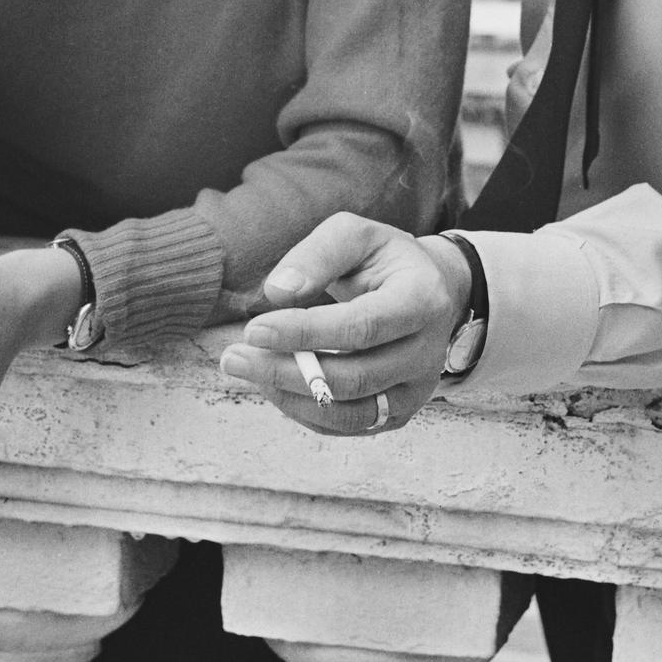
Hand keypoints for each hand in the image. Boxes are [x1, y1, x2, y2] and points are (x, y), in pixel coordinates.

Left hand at [217, 214, 468, 436]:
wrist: (429, 291)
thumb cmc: (381, 259)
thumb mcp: (354, 235)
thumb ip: (318, 255)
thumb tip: (277, 292)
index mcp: (422, 300)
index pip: (362, 327)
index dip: (306, 332)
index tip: (254, 329)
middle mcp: (427, 352)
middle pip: (354, 377)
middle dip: (286, 371)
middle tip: (233, 357)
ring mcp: (417, 389)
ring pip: (351, 412)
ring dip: (291, 396)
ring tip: (246, 370)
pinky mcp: (399, 411)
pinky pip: (349, 425)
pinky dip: (305, 411)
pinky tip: (273, 384)